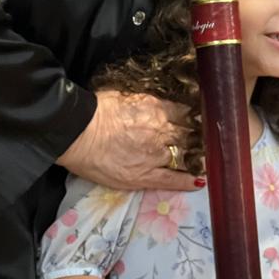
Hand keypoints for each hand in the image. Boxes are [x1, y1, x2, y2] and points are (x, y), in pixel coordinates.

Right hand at [56, 90, 199, 191]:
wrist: (78, 134)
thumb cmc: (96, 111)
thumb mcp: (126, 96)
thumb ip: (146, 102)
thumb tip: (156, 105)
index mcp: (157, 110)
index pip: (183, 113)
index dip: (189, 117)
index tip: (194, 119)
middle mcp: (162, 133)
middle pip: (186, 135)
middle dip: (193, 137)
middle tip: (199, 139)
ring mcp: (156, 157)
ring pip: (182, 157)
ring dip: (192, 157)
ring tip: (200, 158)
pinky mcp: (146, 176)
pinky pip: (172, 180)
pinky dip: (187, 181)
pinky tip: (198, 182)